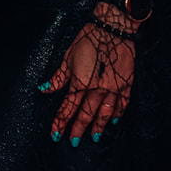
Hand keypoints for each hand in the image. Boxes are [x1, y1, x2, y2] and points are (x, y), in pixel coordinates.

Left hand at [41, 21, 133, 144]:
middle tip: (73, 142)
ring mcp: (113, 88)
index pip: (67, 107)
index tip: (55, 134)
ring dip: (98, 126)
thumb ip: (58, 77)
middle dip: (77, 129)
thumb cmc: (88, 39)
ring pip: (104, 113)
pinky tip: (113, 121)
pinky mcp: (126, 84)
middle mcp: (97, 89)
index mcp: (80, 82)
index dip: (60, 122)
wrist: (113, 28)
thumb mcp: (68, 56)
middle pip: (85, 114)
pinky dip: (117, 113)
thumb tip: (44, 89)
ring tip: (94, 137)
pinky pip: (122, 104)